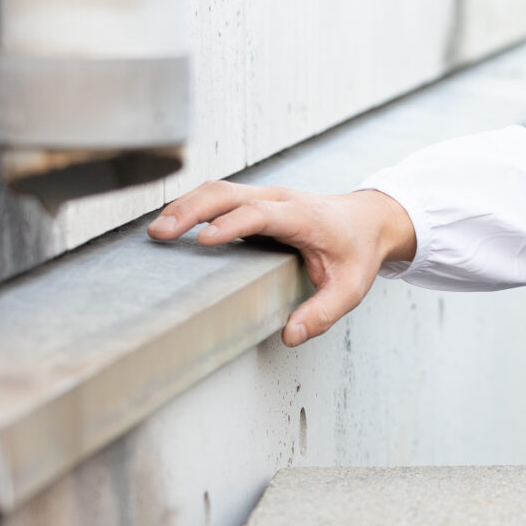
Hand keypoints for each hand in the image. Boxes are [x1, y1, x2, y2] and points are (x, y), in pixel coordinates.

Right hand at [148, 181, 416, 346]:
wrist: (369, 220)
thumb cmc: (357, 252)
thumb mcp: (350, 289)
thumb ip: (322, 313)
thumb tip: (290, 336)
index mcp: (302, 217)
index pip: (260, 214)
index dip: (232, 225)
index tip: (204, 241)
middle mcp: (280, 199)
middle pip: (228, 194)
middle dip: (191, 210)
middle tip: (160, 234)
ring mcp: (266, 195)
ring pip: (218, 190)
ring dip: (185, 206)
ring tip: (156, 231)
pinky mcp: (256, 200)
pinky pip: (219, 195)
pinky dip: (192, 205)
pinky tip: (172, 224)